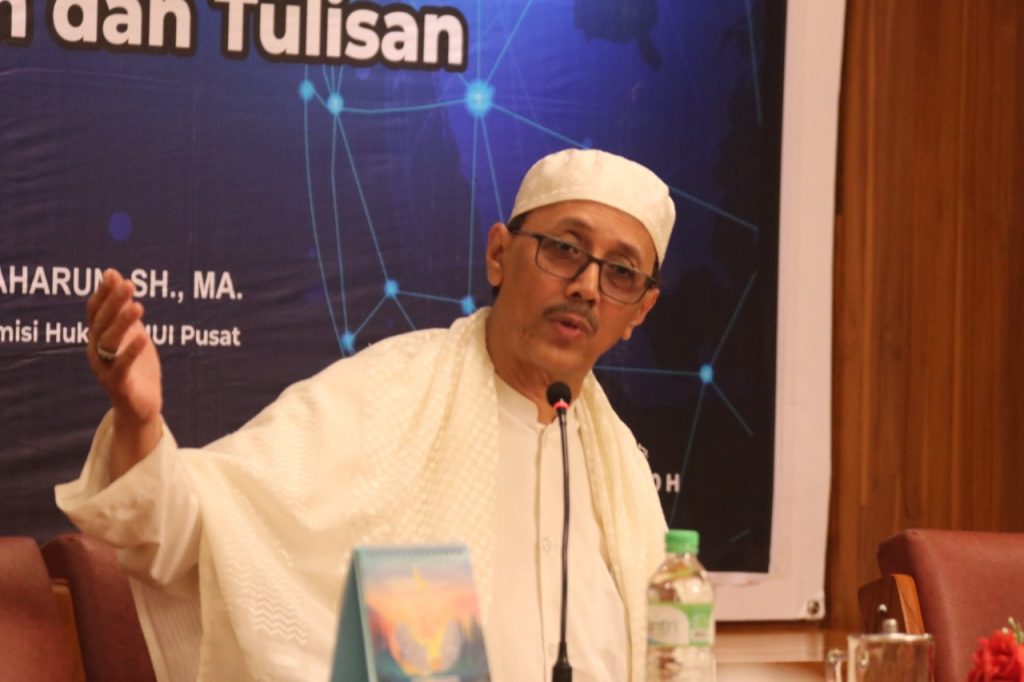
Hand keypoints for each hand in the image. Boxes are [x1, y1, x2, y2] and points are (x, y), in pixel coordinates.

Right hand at [86, 268, 162, 474]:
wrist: (141, 406)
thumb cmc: (136, 366)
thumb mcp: (132, 333)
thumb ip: (124, 308)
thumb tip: (115, 275)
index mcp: (98, 338)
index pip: (95, 312)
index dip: (102, 293)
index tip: (112, 275)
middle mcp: (95, 352)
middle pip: (101, 323)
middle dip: (114, 302)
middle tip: (129, 284)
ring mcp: (104, 368)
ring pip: (109, 343)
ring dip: (123, 323)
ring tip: (138, 306)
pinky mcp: (118, 384)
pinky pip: (121, 366)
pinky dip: (131, 351)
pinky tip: (144, 336)